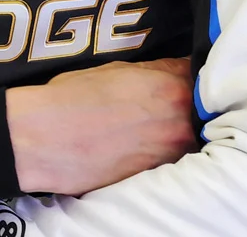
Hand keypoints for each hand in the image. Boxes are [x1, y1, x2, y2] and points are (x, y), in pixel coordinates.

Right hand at [6, 56, 197, 194]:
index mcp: (173, 89)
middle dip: (190, 103)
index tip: (186, 74)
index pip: (202, 75)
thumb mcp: (116, 70)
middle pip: (202, 110)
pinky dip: (162, 149)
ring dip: (179, 128)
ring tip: (150, 123)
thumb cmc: (72, 98)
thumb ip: (156, 72)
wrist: (43, 140)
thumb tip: (176, 72)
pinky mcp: (156, 177)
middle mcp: (181, 124)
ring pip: (190, 137)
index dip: (194, 73)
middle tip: (166, 100)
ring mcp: (171, 154)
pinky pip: (171, 158)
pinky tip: (140, 142)